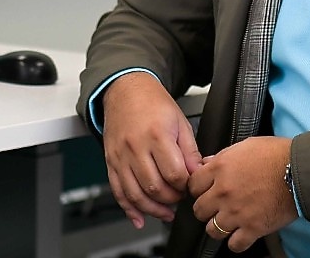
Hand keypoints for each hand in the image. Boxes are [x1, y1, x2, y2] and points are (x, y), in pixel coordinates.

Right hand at [101, 72, 201, 227]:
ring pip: (135, 194)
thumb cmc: (154, 103)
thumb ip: (189, 151)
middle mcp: (135, 147)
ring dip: (153, 209)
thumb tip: (198, 173)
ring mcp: (120, 156)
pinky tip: (140, 219)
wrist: (125, 91)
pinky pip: (118, 191)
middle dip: (171, 199)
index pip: (174, 173)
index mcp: (156, 135)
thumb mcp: (179, 121)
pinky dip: (129, 209)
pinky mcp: (111, 162)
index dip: (185, 185)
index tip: (190, 186)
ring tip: (167, 213)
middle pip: (154, 187)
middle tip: (180, 197)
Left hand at [190, 136, 296, 252]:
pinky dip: (236, 241)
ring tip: (228, 221)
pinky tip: (240, 233)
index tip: (204, 191)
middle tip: (216, 206)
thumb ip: (223, 155)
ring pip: (212, 230)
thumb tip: (208, 162)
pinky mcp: (253, 228)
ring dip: (218, 227)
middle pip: (199, 210)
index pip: (192, 185)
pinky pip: (234, 244)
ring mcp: (237, 212)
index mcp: (220, 169)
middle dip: (206, 209)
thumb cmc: (277, 154)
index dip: (198, 188)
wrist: (301, 170)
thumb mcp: (246, 145)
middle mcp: (224, 192)